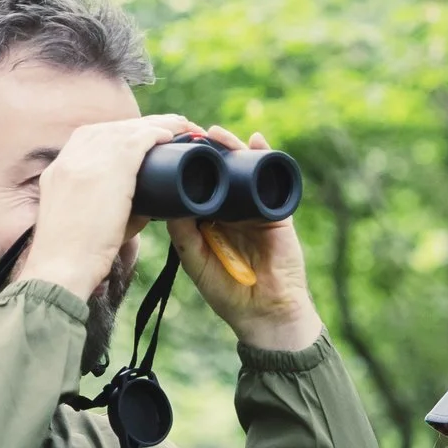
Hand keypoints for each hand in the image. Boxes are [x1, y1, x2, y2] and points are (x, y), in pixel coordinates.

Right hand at [14, 113, 193, 302]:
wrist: (61, 266)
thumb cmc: (76, 255)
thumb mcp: (87, 220)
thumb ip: (115, 207)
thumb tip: (153, 206)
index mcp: (59, 169)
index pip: (92, 138)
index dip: (120, 134)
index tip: (140, 138)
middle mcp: (70, 158)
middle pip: (110, 130)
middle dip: (139, 126)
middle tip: (166, 128)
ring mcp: (87, 160)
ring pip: (126, 131)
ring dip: (155, 125)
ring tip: (178, 126)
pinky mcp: (108, 169)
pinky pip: (137, 141)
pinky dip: (156, 134)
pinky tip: (171, 134)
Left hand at [168, 125, 324, 351]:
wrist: (265, 314)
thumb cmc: (228, 293)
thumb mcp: (195, 260)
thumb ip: (183, 233)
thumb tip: (169, 200)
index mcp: (212, 223)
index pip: (200, 188)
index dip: (190, 169)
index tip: (173, 149)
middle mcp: (233, 212)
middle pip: (222, 174)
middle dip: (210, 152)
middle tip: (193, 134)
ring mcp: (256, 211)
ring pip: (245, 172)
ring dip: (233, 149)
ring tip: (217, 133)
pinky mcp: (277, 214)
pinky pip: (272, 181)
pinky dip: (265, 158)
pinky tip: (255, 140)